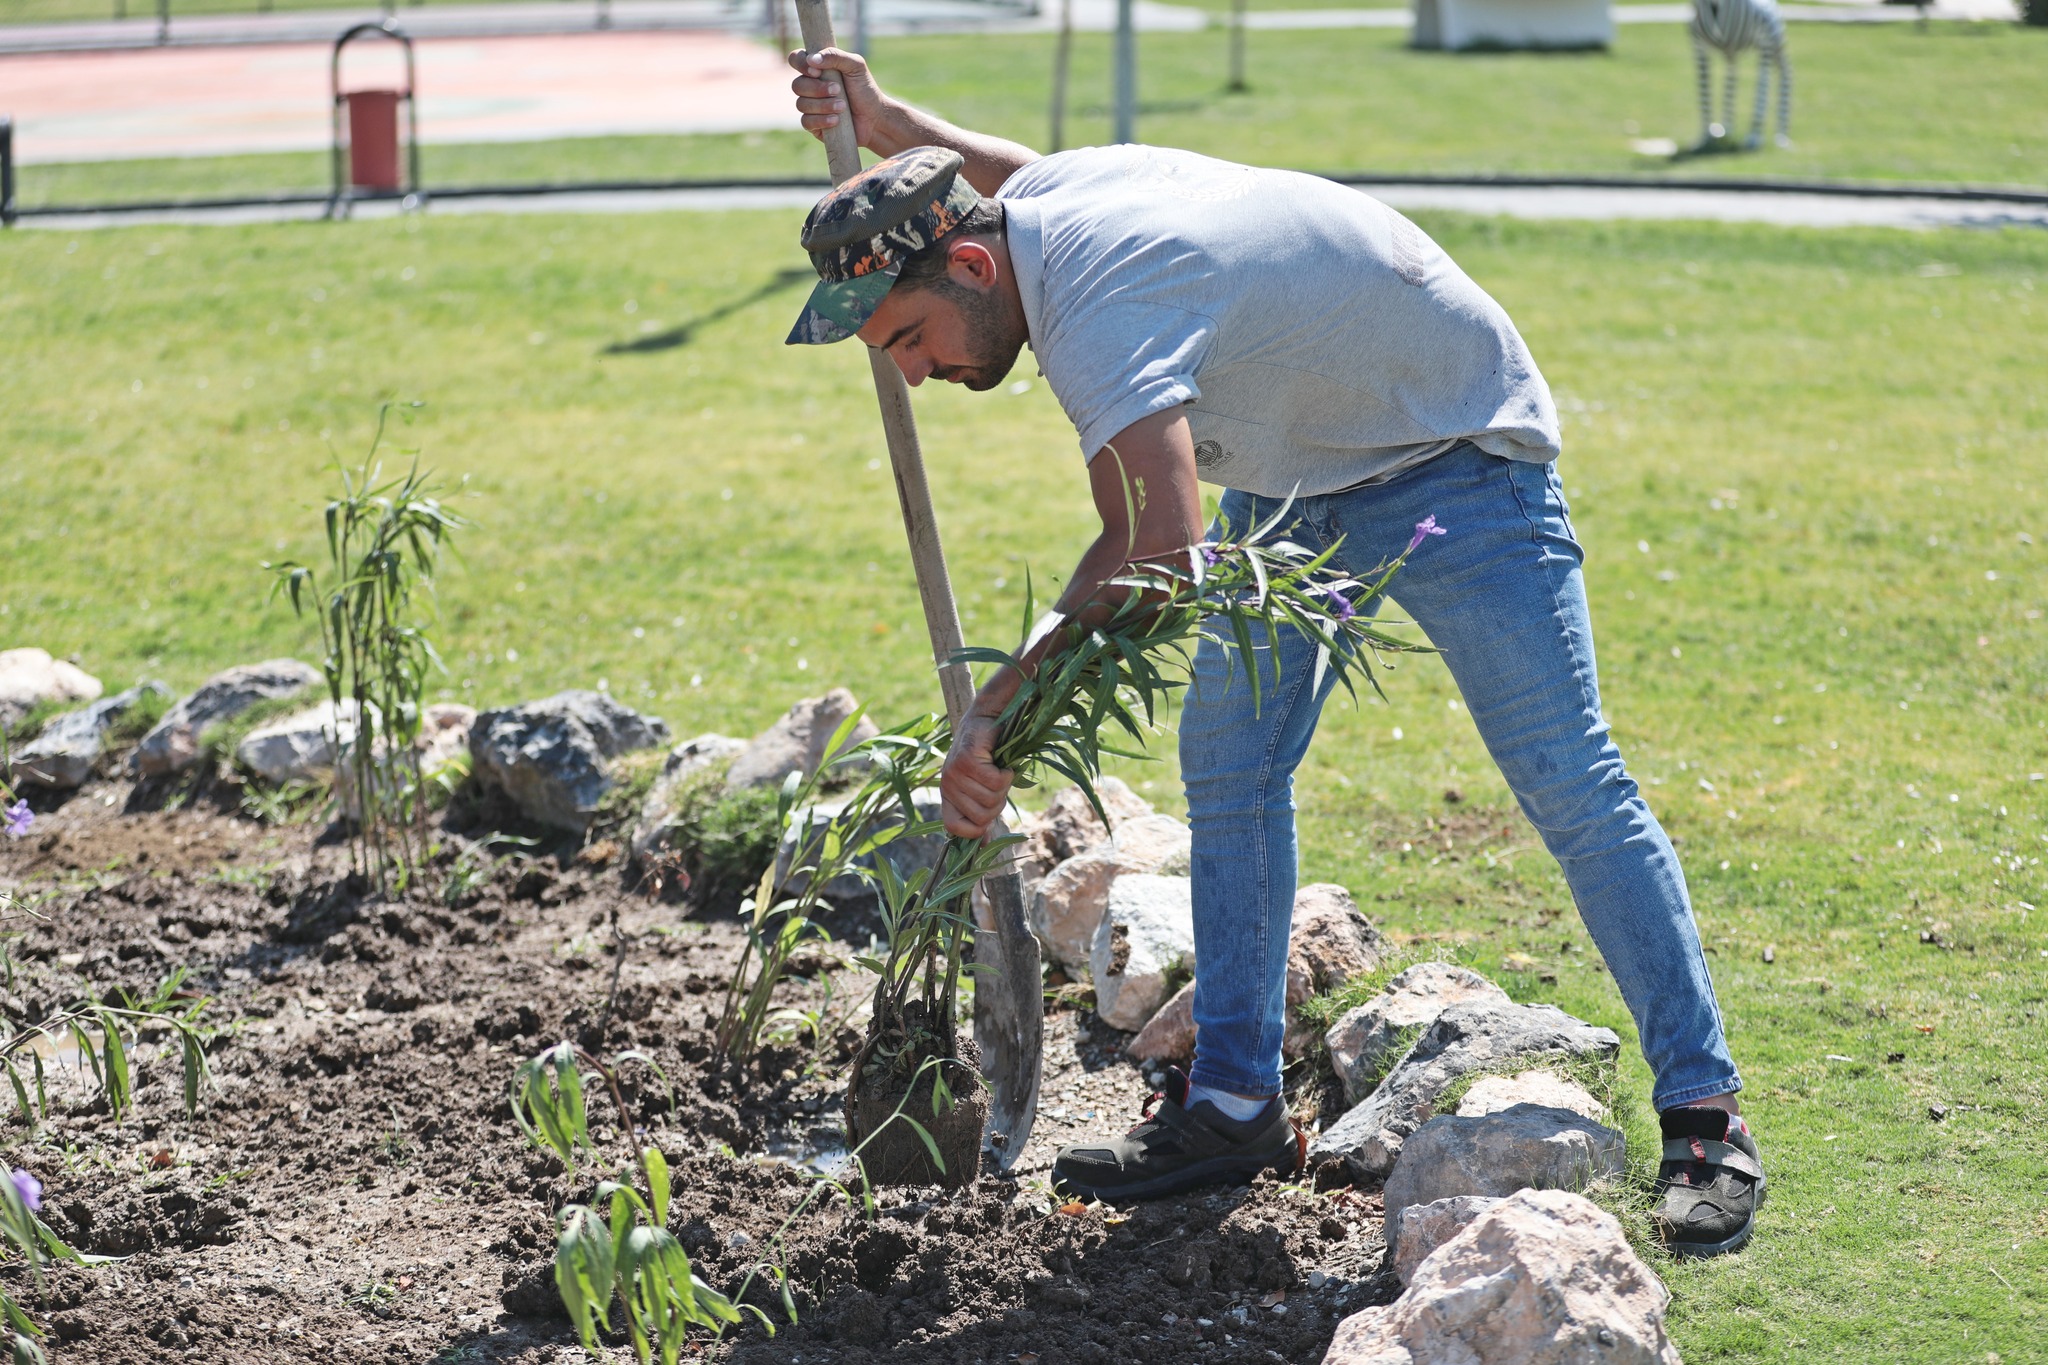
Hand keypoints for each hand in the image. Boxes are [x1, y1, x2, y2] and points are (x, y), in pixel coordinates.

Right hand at [786, 46, 891, 150]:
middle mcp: (810, 86)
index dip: (801, 64)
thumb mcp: (856, 66)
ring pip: (801, 104)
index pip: (796, 59)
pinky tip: (836, 120)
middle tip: (838, 90)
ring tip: (843, 107)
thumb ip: (836, 56)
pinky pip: (806, 122)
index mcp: (817, 68)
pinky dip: (821, 120)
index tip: (816, 71)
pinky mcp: (813, 125)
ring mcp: (810, 106)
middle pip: (797, 85)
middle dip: (817, 89)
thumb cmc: (865, 90)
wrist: (875, 118)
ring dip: (823, 105)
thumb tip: (812, 59)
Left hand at [939, 712, 1012, 839]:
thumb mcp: (981, 788)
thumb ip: (981, 814)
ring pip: (991, 799)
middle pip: (982, 816)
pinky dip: (1007, 774)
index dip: (975, 829)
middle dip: (998, 803)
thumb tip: (985, 846)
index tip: (989, 818)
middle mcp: (947, 786)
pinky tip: (1002, 763)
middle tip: (998, 784)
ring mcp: (954, 773)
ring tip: (999, 770)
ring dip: (1004, 786)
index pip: (954, 828)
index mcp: (947, 796)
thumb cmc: (987, 757)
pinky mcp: (967, 760)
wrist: (987, 719)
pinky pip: (995, 781)